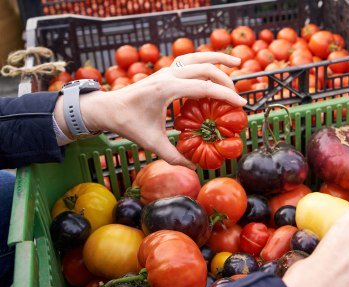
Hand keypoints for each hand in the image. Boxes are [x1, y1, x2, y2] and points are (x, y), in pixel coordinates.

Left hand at [55, 52, 245, 168]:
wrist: (108, 108)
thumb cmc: (127, 124)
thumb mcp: (151, 142)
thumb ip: (173, 156)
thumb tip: (194, 168)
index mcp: (166, 89)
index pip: (203, 88)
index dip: (225, 95)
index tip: (241, 104)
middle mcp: (168, 75)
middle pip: (205, 68)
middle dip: (225, 80)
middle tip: (238, 95)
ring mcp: (166, 70)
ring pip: (197, 56)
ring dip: (218, 57)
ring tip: (237, 60)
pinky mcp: (166, 71)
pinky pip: (189, 60)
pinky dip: (205, 60)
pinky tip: (215, 66)